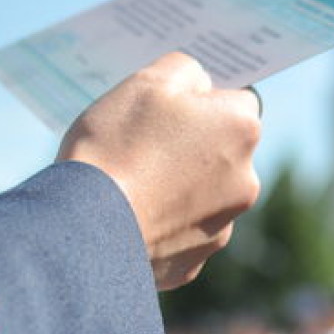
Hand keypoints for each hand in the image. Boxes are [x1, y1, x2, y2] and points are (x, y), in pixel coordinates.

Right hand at [58, 52, 261, 289]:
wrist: (86, 226)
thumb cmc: (117, 145)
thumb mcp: (148, 83)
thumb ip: (186, 70)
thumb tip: (201, 83)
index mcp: (241, 129)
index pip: (236, 100)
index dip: (202, 100)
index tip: (171, 108)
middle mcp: (246, 180)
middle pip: (223, 151)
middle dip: (192, 145)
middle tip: (144, 145)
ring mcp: (223, 226)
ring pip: (203, 194)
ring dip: (178, 186)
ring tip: (131, 183)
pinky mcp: (195, 262)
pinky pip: (181, 233)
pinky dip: (162, 224)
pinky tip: (130, 216)